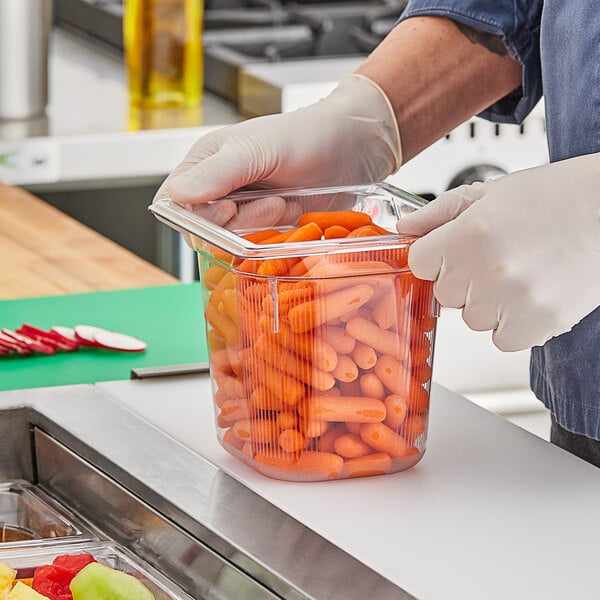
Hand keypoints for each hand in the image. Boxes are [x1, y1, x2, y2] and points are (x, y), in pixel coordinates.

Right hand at [153, 74, 400, 228]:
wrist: (354, 146)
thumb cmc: (306, 135)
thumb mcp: (259, 149)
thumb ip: (219, 172)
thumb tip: (177, 195)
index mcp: (204, 164)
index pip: (175, 204)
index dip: (195, 216)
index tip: (227, 210)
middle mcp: (218, 191)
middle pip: (203, 230)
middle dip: (238, 222)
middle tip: (272, 203)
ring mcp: (243, 212)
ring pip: (230, 242)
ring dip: (259, 228)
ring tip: (285, 205)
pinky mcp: (267, 229)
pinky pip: (256, 248)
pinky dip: (274, 237)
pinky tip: (292, 215)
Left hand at [395, 153, 599, 350]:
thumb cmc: (555, 197)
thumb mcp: (489, 192)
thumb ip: (438, 212)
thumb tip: (404, 229)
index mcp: (469, 232)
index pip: (418, 263)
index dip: (434, 257)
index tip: (452, 251)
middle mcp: (487, 268)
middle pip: (444, 294)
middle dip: (462, 279)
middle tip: (496, 258)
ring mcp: (513, 300)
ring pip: (471, 319)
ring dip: (487, 303)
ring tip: (520, 274)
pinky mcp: (540, 323)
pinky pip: (501, 339)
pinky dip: (512, 324)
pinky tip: (530, 296)